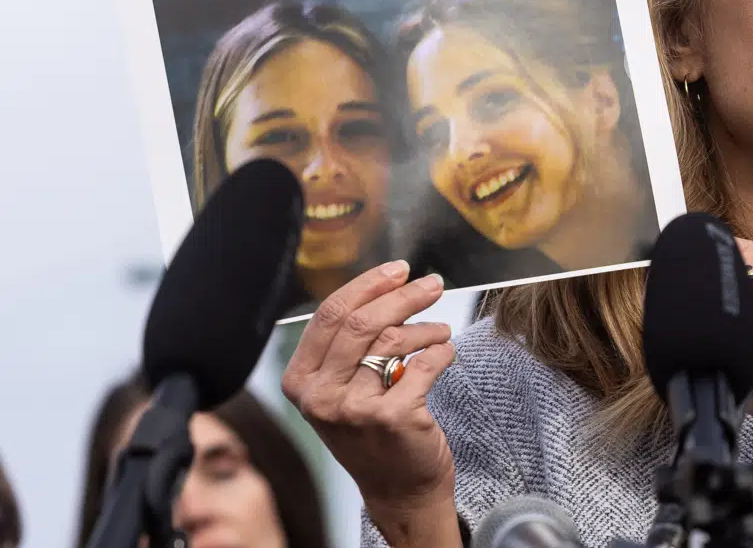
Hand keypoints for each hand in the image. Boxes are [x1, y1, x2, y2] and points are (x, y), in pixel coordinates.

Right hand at [281, 261, 456, 519]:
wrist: (399, 489)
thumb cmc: (372, 431)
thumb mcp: (341, 390)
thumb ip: (348, 346)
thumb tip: (384, 285)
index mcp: (300, 382)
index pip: (329, 315)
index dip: (367, 284)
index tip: (397, 269)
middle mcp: (320, 396)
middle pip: (362, 322)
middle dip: (403, 295)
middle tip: (432, 284)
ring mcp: (354, 409)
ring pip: (394, 340)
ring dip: (427, 327)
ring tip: (440, 330)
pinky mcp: (392, 418)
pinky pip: (426, 363)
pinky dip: (442, 350)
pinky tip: (445, 352)